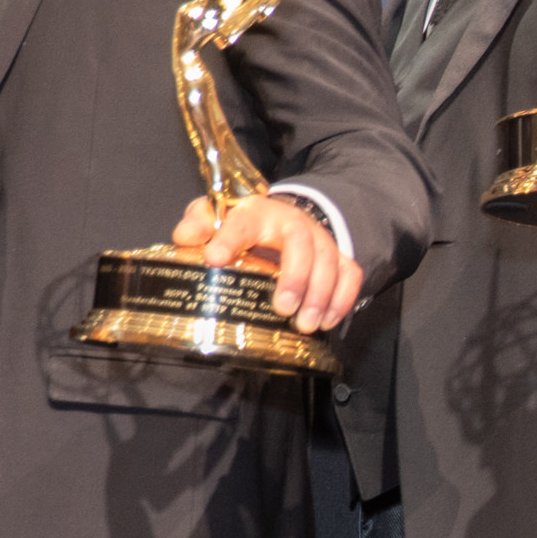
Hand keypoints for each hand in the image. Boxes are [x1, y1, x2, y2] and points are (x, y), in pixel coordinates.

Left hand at [169, 191, 366, 330]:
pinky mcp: (336, 257)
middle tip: (283, 308)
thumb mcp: (215, 217)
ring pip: (330, 261)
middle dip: (295, 277)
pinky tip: (328, 321)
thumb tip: (186, 237)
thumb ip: (198, 224)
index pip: (243, 222)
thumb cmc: (243, 224)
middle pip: (300, 242)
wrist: (280, 217)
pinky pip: (350, 274)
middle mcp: (292, 222)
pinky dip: (343, 299)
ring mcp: (319, 239)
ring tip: (306, 324)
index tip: (214, 259)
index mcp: (256, 213)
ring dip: (321, 295)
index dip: (229, 239)